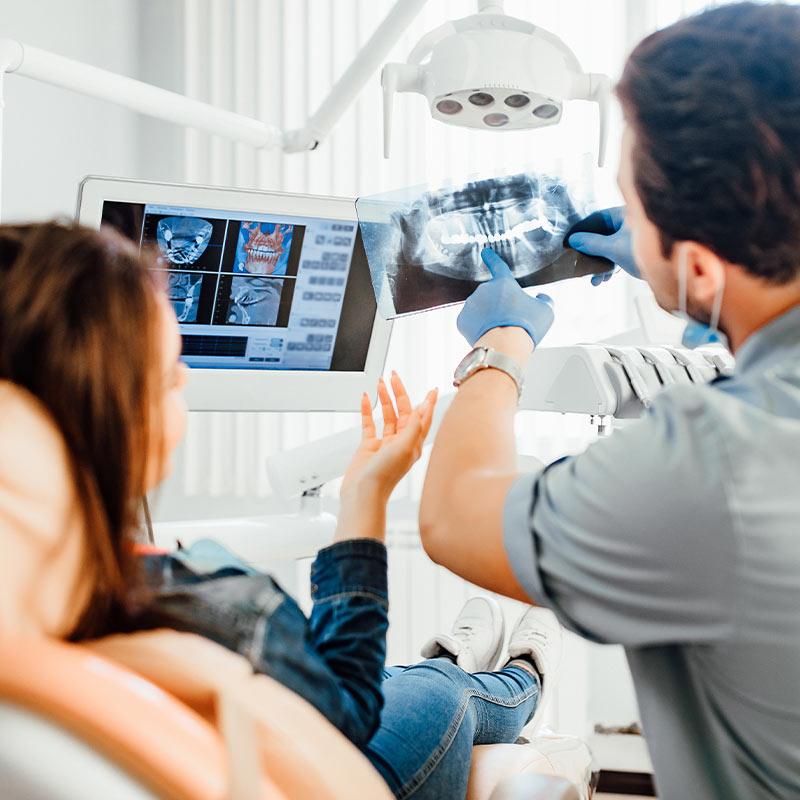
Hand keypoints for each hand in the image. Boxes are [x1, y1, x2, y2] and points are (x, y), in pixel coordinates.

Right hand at [337, 374, 436, 541]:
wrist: (363, 494)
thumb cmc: (384, 477)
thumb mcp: (403, 448)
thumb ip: (414, 427)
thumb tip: (423, 408)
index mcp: (413, 444)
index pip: (423, 417)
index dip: (428, 402)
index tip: (432, 389)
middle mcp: (401, 442)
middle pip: (404, 411)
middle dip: (400, 393)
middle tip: (394, 377)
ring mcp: (385, 444)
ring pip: (387, 415)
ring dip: (384, 399)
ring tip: (380, 384)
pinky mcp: (369, 447)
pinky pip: (369, 424)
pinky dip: (367, 410)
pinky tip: (365, 399)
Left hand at [457, 249, 554, 346]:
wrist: (505, 347)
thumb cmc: (526, 327)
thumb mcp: (546, 311)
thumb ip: (544, 300)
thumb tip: (541, 297)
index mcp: (503, 283)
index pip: (498, 266)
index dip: (492, 259)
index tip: (485, 253)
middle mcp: (483, 290)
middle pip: (492, 296)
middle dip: (498, 306)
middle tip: (510, 322)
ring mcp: (470, 305)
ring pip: (479, 309)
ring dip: (487, 317)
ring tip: (499, 331)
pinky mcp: (461, 321)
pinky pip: (470, 322)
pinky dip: (477, 328)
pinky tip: (487, 335)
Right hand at [567, 206, 639, 284]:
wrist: (674, 271)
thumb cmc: (646, 251)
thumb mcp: (614, 248)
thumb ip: (592, 243)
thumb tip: (574, 240)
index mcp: (625, 214)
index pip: (597, 218)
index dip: (582, 230)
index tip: (570, 241)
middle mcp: (630, 223)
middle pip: (602, 234)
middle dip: (591, 252)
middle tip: (580, 263)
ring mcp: (634, 237)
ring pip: (610, 247)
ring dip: (600, 263)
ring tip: (594, 279)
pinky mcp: (638, 250)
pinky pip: (618, 255)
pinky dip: (611, 266)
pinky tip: (605, 278)